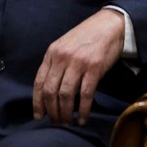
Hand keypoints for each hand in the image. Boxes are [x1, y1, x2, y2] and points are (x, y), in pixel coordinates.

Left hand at [33, 8, 124, 125]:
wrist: (108, 25)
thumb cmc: (86, 37)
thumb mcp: (64, 46)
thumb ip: (55, 63)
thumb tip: (49, 91)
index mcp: (52, 53)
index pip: (39, 82)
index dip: (37, 102)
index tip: (38, 116)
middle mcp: (62, 58)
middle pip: (51, 91)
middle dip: (52, 111)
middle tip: (56, 122)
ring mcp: (78, 63)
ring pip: (66, 95)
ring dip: (66, 113)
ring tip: (68, 122)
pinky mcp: (94, 68)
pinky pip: (85, 95)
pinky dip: (83, 110)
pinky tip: (83, 119)